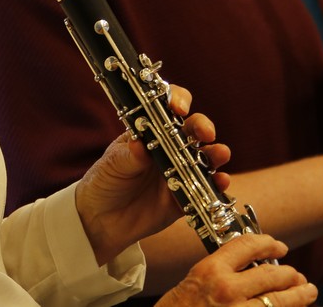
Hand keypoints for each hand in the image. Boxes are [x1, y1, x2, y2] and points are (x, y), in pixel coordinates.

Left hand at [75, 85, 231, 264]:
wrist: (101, 221)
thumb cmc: (104, 182)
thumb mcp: (112, 164)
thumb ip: (128, 156)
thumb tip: (140, 145)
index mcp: (149, 131)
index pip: (167, 107)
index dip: (177, 101)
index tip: (179, 108)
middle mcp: (169, 147)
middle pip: (193, 128)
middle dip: (203, 125)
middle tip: (206, 132)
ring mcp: (180, 170)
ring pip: (205, 156)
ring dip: (216, 153)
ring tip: (220, 155)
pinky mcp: (186, 196)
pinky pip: (206, 188)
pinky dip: (217, 184)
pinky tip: (220, 182)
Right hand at [154, 236, 316, 306]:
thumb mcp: (195, 281)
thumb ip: (222, 272)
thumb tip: (253, 269)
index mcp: (212, 270)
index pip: (247, 246)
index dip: (268, 243)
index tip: (278, 246)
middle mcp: (228, 290)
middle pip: (272, 275)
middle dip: (291, 275)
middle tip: (298, 276)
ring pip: (280, 301)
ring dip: (299, 296)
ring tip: (308, 292)